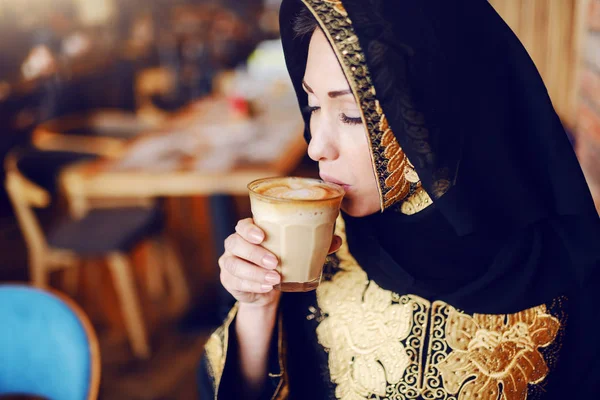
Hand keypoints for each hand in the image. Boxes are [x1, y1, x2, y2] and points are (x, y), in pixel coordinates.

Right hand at [219, 218, 341, 307]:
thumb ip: (315, 244)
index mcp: (250, 231)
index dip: (249, 229)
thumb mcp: (296, 253)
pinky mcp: (228, 280)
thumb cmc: (282, 262)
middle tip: (275, 262)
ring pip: (234, 265)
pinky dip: (252, 285)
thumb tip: (336, 240)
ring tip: (275, 279)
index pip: (243, 225)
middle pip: (235, 243)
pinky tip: (266, 287)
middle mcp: (235, 244)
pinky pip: (235, 282)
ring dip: (254, 272)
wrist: (267, 289)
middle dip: (254, 253)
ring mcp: (229, 262)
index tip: (263, 236)